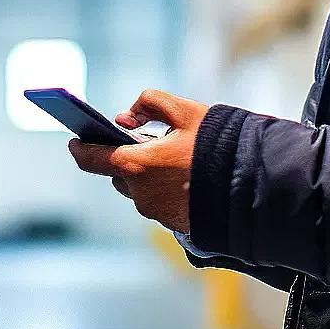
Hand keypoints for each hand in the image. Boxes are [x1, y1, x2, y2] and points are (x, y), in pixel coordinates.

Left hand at [66, 89, 210, 233]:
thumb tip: (125, 118)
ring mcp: (157, 213)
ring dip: (149, 174)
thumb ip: (150, 103)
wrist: (254, 187)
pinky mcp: (175, 225)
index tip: (75, 141)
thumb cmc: (219, 146)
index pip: (91, 159)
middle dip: (130, 158)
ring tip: (176, 158)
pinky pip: (160, 202)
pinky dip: (167, 189)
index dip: (80, 148)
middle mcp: (140, 195)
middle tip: (153, 142)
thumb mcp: (185, 111)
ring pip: (141, 189)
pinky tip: (188, 177)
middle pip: (120, 174)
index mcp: (135, 166)